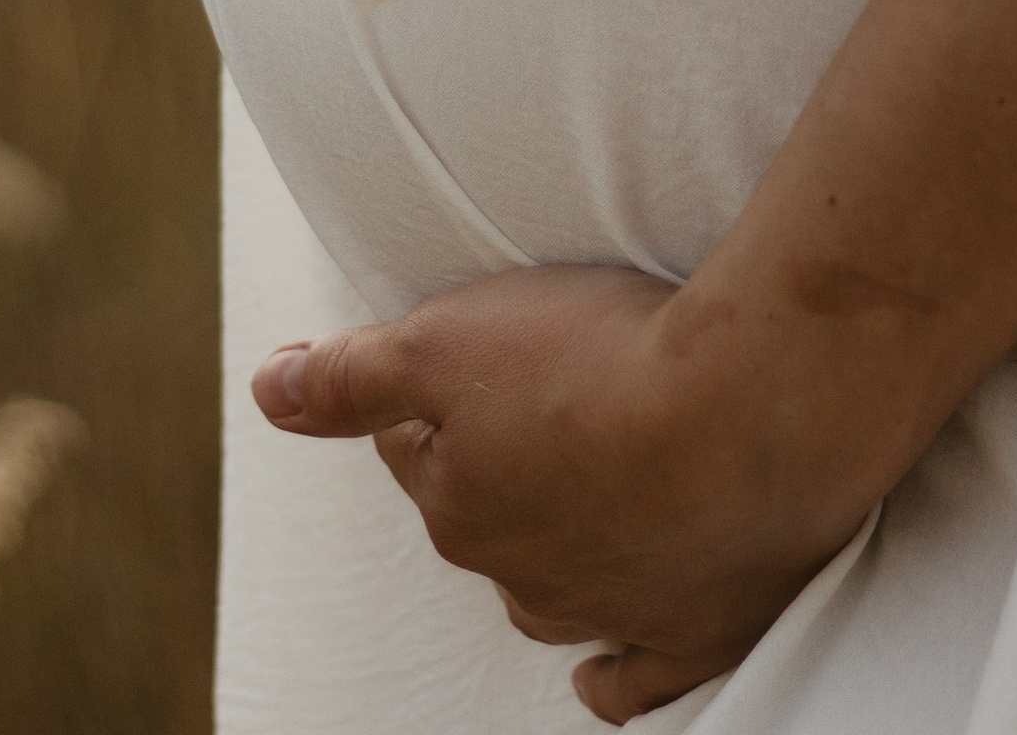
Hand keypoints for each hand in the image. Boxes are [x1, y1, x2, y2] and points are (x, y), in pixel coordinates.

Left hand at [252, 265, 880, 722]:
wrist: (750, 407)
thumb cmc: (601, 359)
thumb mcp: (446, 337)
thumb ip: (351, 375)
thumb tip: (266, 391)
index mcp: (459, 506)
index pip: (418, 443)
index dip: (437, 388)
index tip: (471, 353)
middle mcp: (522, 574)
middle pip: (486, 516)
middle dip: (497, 466)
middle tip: (540, 399)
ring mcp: (610, 613)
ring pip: (552, 593)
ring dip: (555, 550)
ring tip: (573, 498)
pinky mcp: (696, 633)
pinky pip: (634, 680)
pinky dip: (614, 673)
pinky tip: (600, 672)